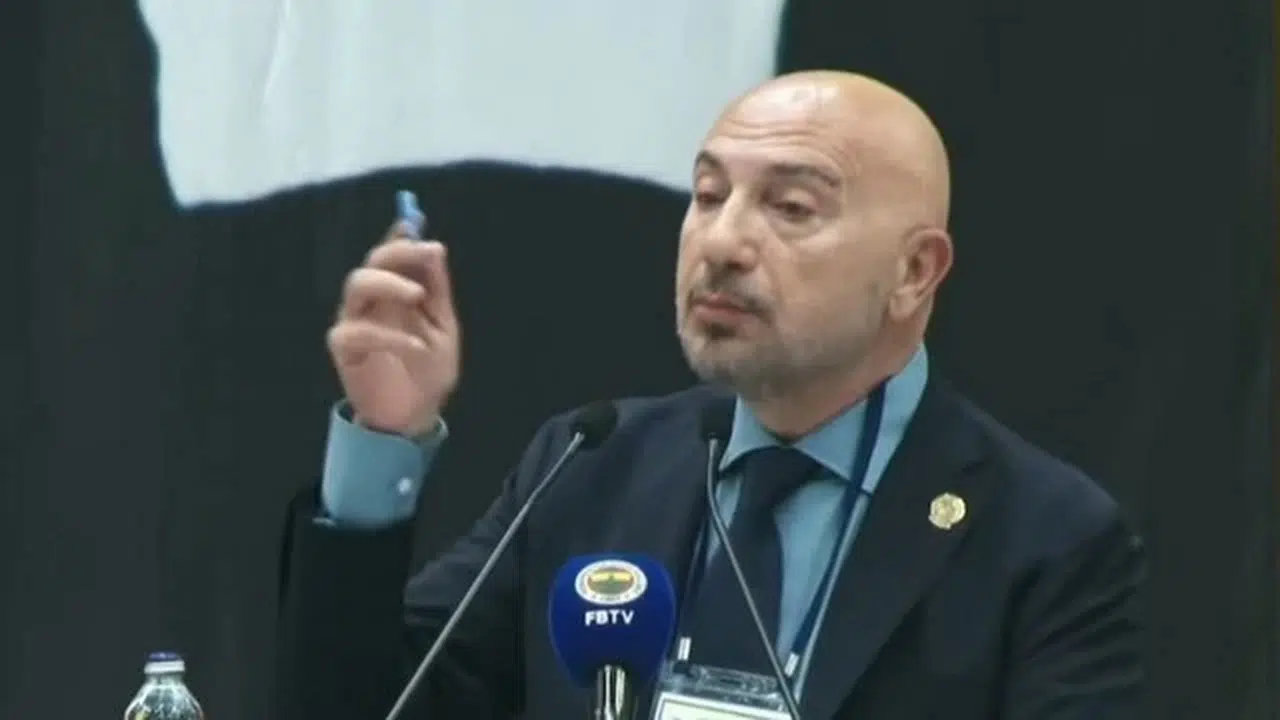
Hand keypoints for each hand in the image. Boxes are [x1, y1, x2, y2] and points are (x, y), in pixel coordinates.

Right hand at [327, 223, 459, 436]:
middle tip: (425, 255)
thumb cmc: (429, 369)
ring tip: (418, 295)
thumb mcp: (443, 327)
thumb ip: (437, 290)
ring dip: (388, 283)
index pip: (391, 255)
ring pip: (356, 285)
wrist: (416, 415)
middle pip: (371, 263)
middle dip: (397, 253)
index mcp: (396, 292)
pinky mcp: (344, 349)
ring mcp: (354, 322)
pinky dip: (388, 336)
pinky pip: (356, 332)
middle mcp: (371, 301)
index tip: (418, 229)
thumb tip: (435, 248)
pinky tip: (415, 346)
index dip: (401, 238)